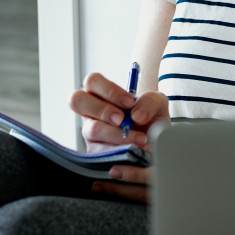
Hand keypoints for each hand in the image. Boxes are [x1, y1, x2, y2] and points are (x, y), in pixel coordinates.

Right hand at [70, 72, 169, 201]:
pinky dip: (119, 151)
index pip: (93, 81)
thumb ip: (150, 102)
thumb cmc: (151, 118)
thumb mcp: (157, 104)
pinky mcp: (94, 152)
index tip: (129, 102)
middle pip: (77, 100)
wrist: (156, 143)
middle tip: (122, 119)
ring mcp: (90, 133)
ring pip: (91, 129)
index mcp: (102, 94)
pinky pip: (98, 151)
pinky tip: (134, 151)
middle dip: (102, 109)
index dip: (108, 90)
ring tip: (140, 139)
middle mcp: (92, 112)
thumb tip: (136, 115)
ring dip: (117, 134)